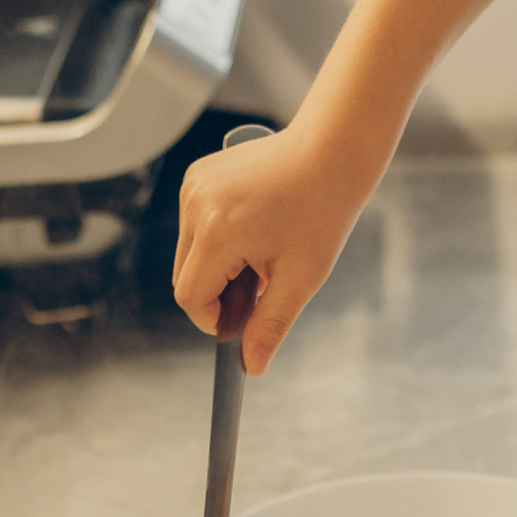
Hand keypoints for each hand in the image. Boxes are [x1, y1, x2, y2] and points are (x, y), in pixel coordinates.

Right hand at [172, 124, 383, 374]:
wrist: (332, 150)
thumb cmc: (323, 211)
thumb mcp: (301, 278)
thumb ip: (270, 325)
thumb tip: (251, 366)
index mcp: (218, 230)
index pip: (191, 297)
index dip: (214, 319)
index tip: (242, 320)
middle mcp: (196, 204)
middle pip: (185, 277)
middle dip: (217, 292)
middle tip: (260, 285)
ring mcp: (193, 186)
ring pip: (188, 253)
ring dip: (218, 265)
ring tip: (262, 251)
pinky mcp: (197, 176)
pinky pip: (195, 226)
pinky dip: (216, 238)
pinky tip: (253, 226)